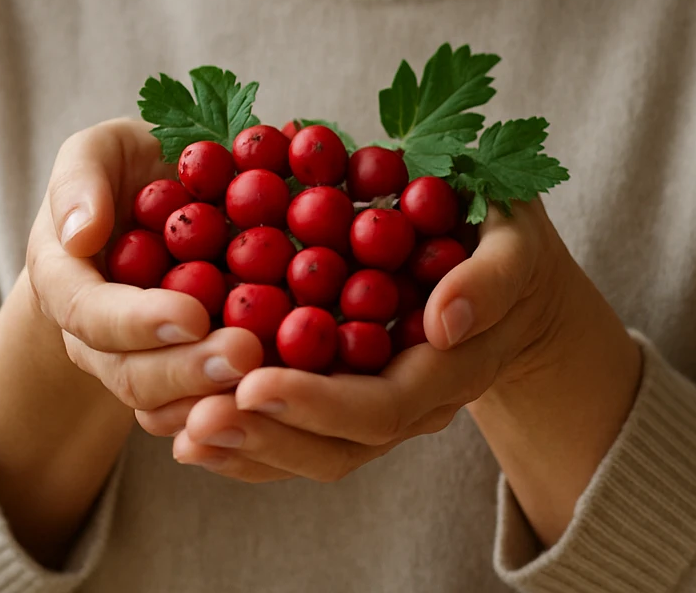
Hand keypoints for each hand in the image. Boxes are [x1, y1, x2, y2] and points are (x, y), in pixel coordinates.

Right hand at [25, 118, 266, 415]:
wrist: (154, 207)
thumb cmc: (126, 172)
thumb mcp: (99, 151)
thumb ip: (81, 179)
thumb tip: (81, 233)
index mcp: (65, 280)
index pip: (89, 313)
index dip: (137, 321)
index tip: (191, 315)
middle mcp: (95, 338)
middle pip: (130, 374)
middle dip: (186, 371)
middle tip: (246, 355)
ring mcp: (139, 364)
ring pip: (166, 407)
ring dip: (214, 398)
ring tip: (269, 378)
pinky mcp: (184, 379)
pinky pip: (201, 412)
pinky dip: (236, 409)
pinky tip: (283, 393)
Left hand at [139, 199, 579, 482]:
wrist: (513, 279)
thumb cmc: (510, 243)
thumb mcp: (518, 241)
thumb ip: (491, 278)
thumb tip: (443, 318)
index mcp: (452, 368)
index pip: (383, 407)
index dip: (317, 402)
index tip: (252, 385)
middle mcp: (414, 405)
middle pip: (338, 448)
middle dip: (265, 436)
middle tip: (194, 417)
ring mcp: (379, 409)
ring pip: (310, 454)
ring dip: (244, 448)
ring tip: (177, 431)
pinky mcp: (347, 400)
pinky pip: (295, 437)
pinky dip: (242, 439)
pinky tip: (181, 424)